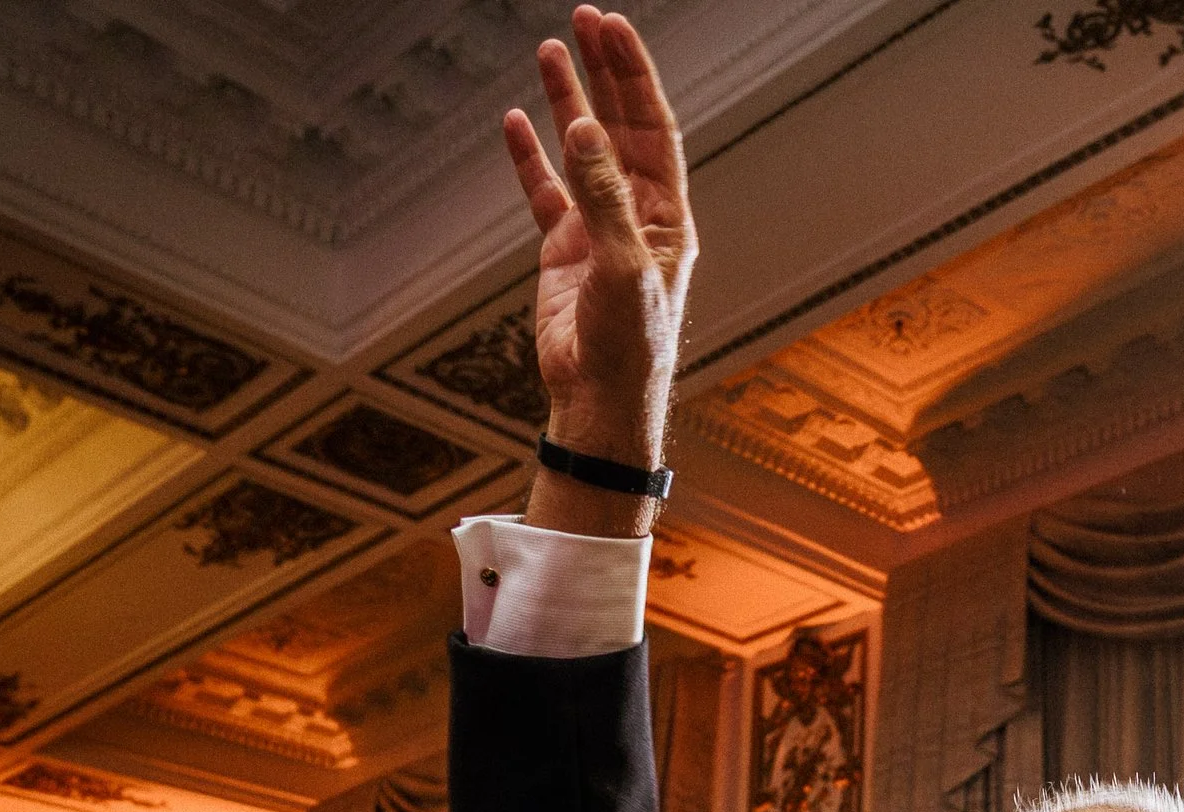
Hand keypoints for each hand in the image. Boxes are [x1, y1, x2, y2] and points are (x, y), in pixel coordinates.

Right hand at [505, 6, 694, 464]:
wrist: (599, 401)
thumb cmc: (629, 345)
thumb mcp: (624, 266)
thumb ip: (604, 197)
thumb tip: (585, 129)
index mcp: (667, 216)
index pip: (653, 128)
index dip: (634, 77)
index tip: (613, 29)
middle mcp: (635, 215)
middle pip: (619, 126)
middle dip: (604, 72)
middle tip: (584, 18)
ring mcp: (596, 230)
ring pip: (579, 150)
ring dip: (566, 99)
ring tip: (550, 49)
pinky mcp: (562, 252)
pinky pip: (544, 192)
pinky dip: (529, 157)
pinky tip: (516, 120)